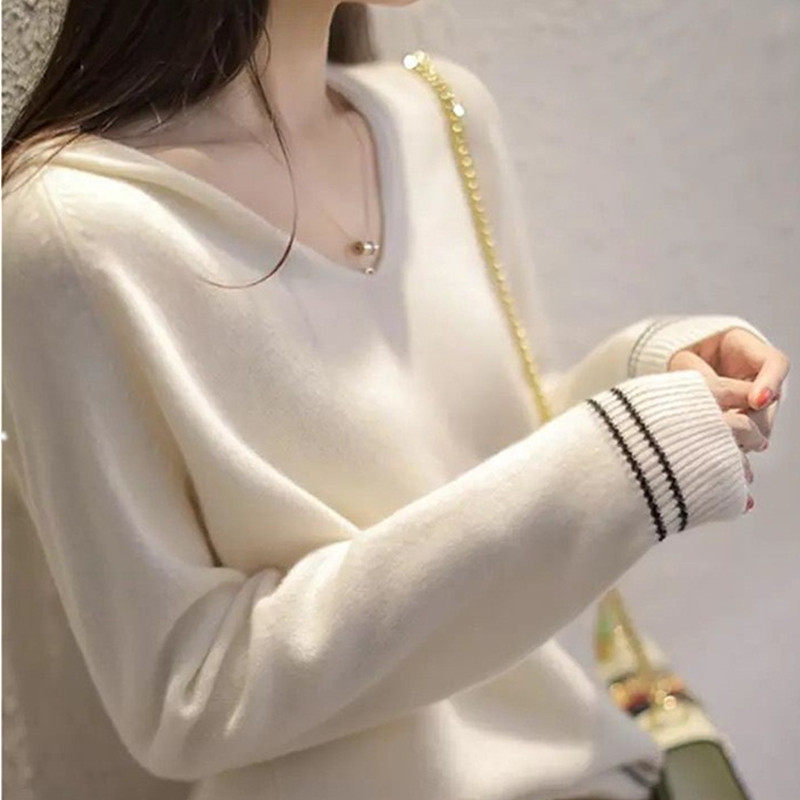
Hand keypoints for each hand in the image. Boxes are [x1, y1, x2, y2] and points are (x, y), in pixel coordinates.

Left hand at [668, 326, 789, 512]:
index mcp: (746, 348)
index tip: (757, 401)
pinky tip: (718, 452)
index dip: (770, 382)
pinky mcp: (743, 421)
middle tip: (731, 430)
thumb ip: (696, 372)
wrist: (669, 372)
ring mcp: (754, 400)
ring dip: (743, 436)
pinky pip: (747, 438)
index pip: (774, 363)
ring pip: (762, 425)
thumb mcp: (681, 359)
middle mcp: (757, 375)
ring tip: (718, 442)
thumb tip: (711, 395)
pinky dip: (734, 446)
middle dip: (753, 419)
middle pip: (771, 401)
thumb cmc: (675, 359)